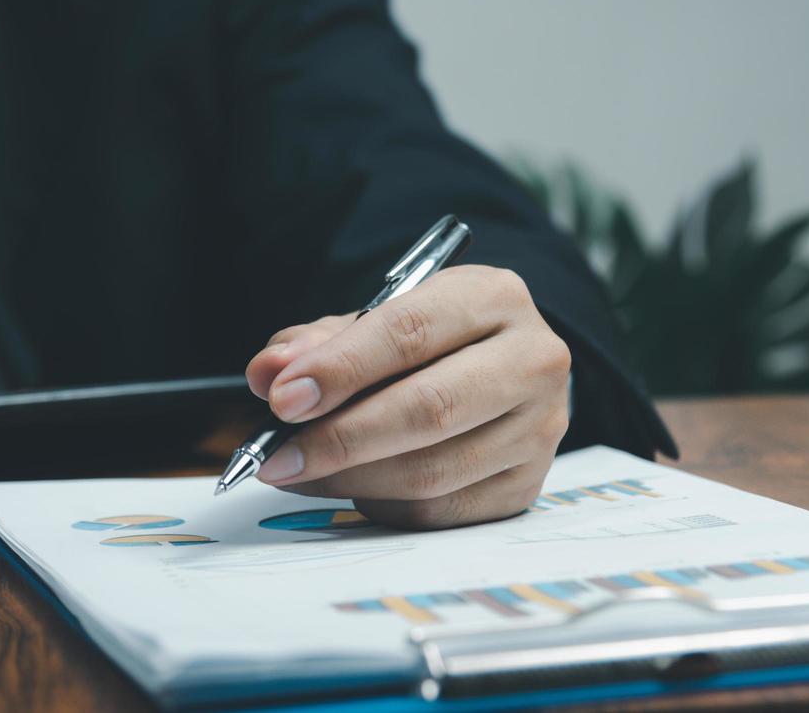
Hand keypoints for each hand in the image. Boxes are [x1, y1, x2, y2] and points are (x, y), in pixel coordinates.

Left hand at [244, 266, 570, 529]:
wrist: (502, 369)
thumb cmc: (430, 343)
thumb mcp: (376, 320)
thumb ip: (316, 343)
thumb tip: (270, 373)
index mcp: (493, 297)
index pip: (410, 332)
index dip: (341, 369)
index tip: (284, 398)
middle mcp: (532, 360)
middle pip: (428, 409)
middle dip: (339, 437)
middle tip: (278, 454)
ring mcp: (539, 428)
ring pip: (431, 471)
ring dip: (349, 479)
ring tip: (297, 472)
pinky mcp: (527, 484)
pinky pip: (440, 511)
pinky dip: (381, 504)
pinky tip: (349, 486)